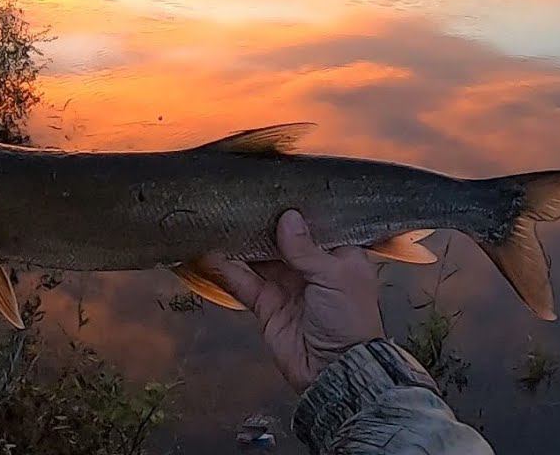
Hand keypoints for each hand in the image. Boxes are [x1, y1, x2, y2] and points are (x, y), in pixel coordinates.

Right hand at [204, 210, 383, 392]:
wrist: (334, 371)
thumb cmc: (349, 320)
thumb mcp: (334, 276)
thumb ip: (306, 248)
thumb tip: (288, 216)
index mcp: (339, 256)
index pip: (317, 225)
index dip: (299, 209)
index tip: (277, 188)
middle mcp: (312, 268)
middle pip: (283, 239)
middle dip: (264, 223)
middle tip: (241, 198)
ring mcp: (287, 286)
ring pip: (259, 258)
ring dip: (242, 242)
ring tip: (221, 217)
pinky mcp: (266, 305)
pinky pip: (243, 282)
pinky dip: (227, 269)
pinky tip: (210, 252)